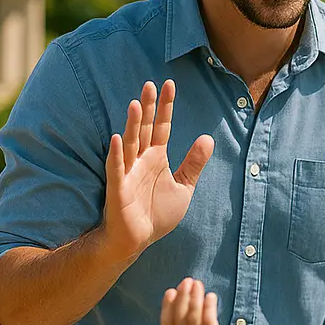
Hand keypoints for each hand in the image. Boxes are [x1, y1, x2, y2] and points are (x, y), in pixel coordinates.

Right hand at [102, 81, 213, 263]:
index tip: (168, 84)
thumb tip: (208, 138)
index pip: (162, 127)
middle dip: (148, 107)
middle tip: (149, 84)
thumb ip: (194, 164)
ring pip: (130, 144)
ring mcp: (128, 173)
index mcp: (157, 158)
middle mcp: (141, 161)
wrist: (138, 240)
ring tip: (136, 104)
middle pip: (144, 129)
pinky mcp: (118, 189)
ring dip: (132, 125)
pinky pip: (116, 169)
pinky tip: (117, 138)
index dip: (166, 107)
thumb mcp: (184, 187)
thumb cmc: (157, 214)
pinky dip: (117, 154)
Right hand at [161, 278, 236, 324]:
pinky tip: (211, 297)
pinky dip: (209, 307)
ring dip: (195, 297)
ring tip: (198, 285)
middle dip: (183, 296)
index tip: (170, 291)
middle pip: (180, 315)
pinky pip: (208, 322)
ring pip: (194, 315)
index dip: (168, 305)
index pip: (166, 322)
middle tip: (187, 281)